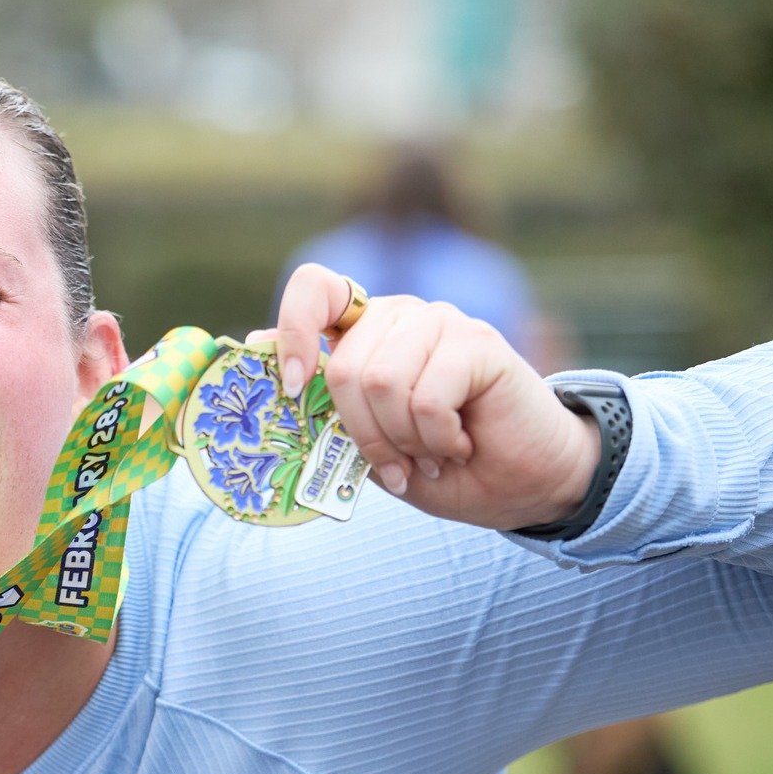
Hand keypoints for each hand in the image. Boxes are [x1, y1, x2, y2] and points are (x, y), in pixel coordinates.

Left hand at [258, 263, 601, 530]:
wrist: (518, 484)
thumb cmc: (436, 462)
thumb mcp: (365, 441)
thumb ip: (321, 402)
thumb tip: (254, 345)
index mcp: (362, 331)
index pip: (313, 289)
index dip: (293, 331)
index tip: (294, 387)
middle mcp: (398, 315)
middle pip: (343, 365)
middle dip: (363, 433)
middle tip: (396, 464)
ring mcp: (440, 322)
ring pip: (381, 381)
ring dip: (402, 439)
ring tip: (430, 453)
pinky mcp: (479, 342)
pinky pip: (426, 396)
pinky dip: (436, 438)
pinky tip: (458, 444)